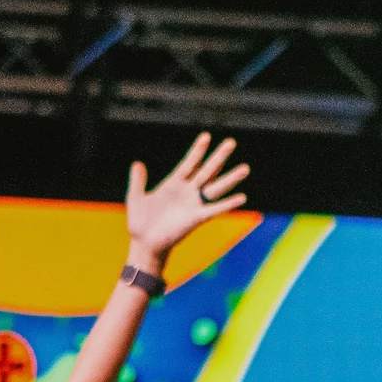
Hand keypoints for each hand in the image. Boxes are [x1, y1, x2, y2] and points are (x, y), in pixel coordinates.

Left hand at [126, 132, 250, 266]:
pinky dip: (228, 204)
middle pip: (207, 170)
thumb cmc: (140, 223)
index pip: (189, 163)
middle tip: (231, 142)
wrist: (144, 245)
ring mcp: (194, 204)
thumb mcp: (136, 198)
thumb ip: (138, 181)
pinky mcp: (196, 218)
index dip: (198, 150)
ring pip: (215, 187)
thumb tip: (137, 163)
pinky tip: (242, 197)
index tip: (207, 136)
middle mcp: (187, 192)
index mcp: (174, 184)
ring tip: (245, 168)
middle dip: (219, 156)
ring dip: (230, 178)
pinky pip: (215, 209)